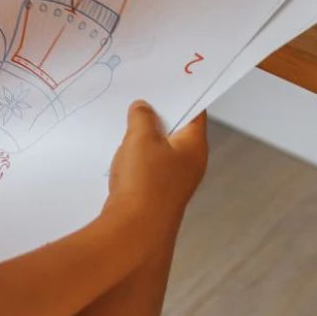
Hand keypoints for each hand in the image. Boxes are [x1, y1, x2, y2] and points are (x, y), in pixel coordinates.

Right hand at [105, 101, 207, 245]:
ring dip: (143, 139)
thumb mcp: (141, 137)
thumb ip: (142, 116)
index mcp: (195, 146)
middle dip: (157, 116)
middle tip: (139, 101)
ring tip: (126, 126)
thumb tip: (142, 108)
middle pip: (176, 130)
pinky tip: (121, 156)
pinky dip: (136, 159)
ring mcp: (174, 181)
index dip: (183, 94)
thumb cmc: (144, 183)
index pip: (195, 111)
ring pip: (160, 149)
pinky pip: (148, 168)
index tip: (168, 81)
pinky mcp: (157, 195)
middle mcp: (190, 164)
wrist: (133, 233)